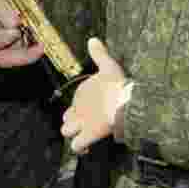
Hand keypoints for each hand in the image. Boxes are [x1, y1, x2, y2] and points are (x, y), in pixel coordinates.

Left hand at [60, 37, 129, 153]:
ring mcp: (81, 122)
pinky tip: (85, 148)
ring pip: (66, 131)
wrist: (122, 101)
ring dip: (73, 134)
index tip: (92, 110)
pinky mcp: (87, 135)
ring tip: (83, 136)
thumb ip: (99, 54)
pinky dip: (80, 148)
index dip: (81, 108)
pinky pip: (77, 146)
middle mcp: (78, 107)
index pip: (75, 102)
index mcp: (82, 92)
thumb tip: (93, 39)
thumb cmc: (116, 84)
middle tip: (84, 125)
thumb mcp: (108, 65)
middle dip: (73, 122)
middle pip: (66, 118)